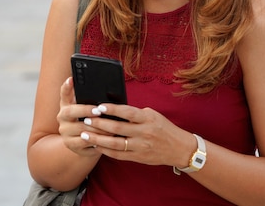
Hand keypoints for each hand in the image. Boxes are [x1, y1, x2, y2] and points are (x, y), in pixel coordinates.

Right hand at [56, 77, 103, 157]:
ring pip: (80, 128)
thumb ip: (94, 101)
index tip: (71, 79)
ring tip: (110, 126)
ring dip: (97, 127)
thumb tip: (110, 92)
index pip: (64, 93)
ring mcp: (65, 131)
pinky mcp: (70, 144)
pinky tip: (106, 138)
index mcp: (66, 105)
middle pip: (70, 112)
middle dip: (85, 110)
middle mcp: (62, 117)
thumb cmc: (91, 121)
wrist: (84, 144)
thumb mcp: (90, 110)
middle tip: (98, 110)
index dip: (67, 86)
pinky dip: (96, 139)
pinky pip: (83, 142)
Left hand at [77, 103, 192, 168]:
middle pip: (117, 128)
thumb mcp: (153, 115)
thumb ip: (135, 114)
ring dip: (98, 139)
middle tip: (86, 119)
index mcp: (148, 119)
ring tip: (85, 134)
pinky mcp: (138, 158)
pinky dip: (105, 150)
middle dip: (99, 124)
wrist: (179, 148)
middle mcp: (144, 133)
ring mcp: (140, 146)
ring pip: (115, 144)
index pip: (127, 112)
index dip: (112, 109)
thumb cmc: (164, 128)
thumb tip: (115, 109)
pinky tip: (96, 145)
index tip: (98, 107)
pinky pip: (118, 155)